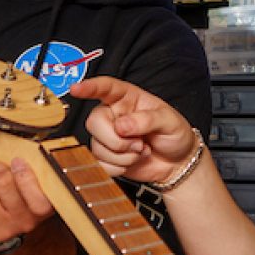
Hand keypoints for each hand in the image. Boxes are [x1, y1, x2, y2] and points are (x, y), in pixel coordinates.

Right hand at [70, 76, 196, 184]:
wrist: (178, 162)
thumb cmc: (174, 134)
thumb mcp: (169, 121)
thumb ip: (146, 120)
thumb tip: (121, 126)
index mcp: (127, 98)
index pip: (105, 88)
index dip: (90, 87)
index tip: (76, 88)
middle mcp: (113, 115)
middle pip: (94, 122)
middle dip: (116, 139)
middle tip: (139, 144)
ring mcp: (108, 135)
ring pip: (97, 147)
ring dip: (123, 155)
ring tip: (141, 151)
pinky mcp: (107, 156)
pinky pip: (100, 164)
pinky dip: (119, 167)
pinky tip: (133, 161)